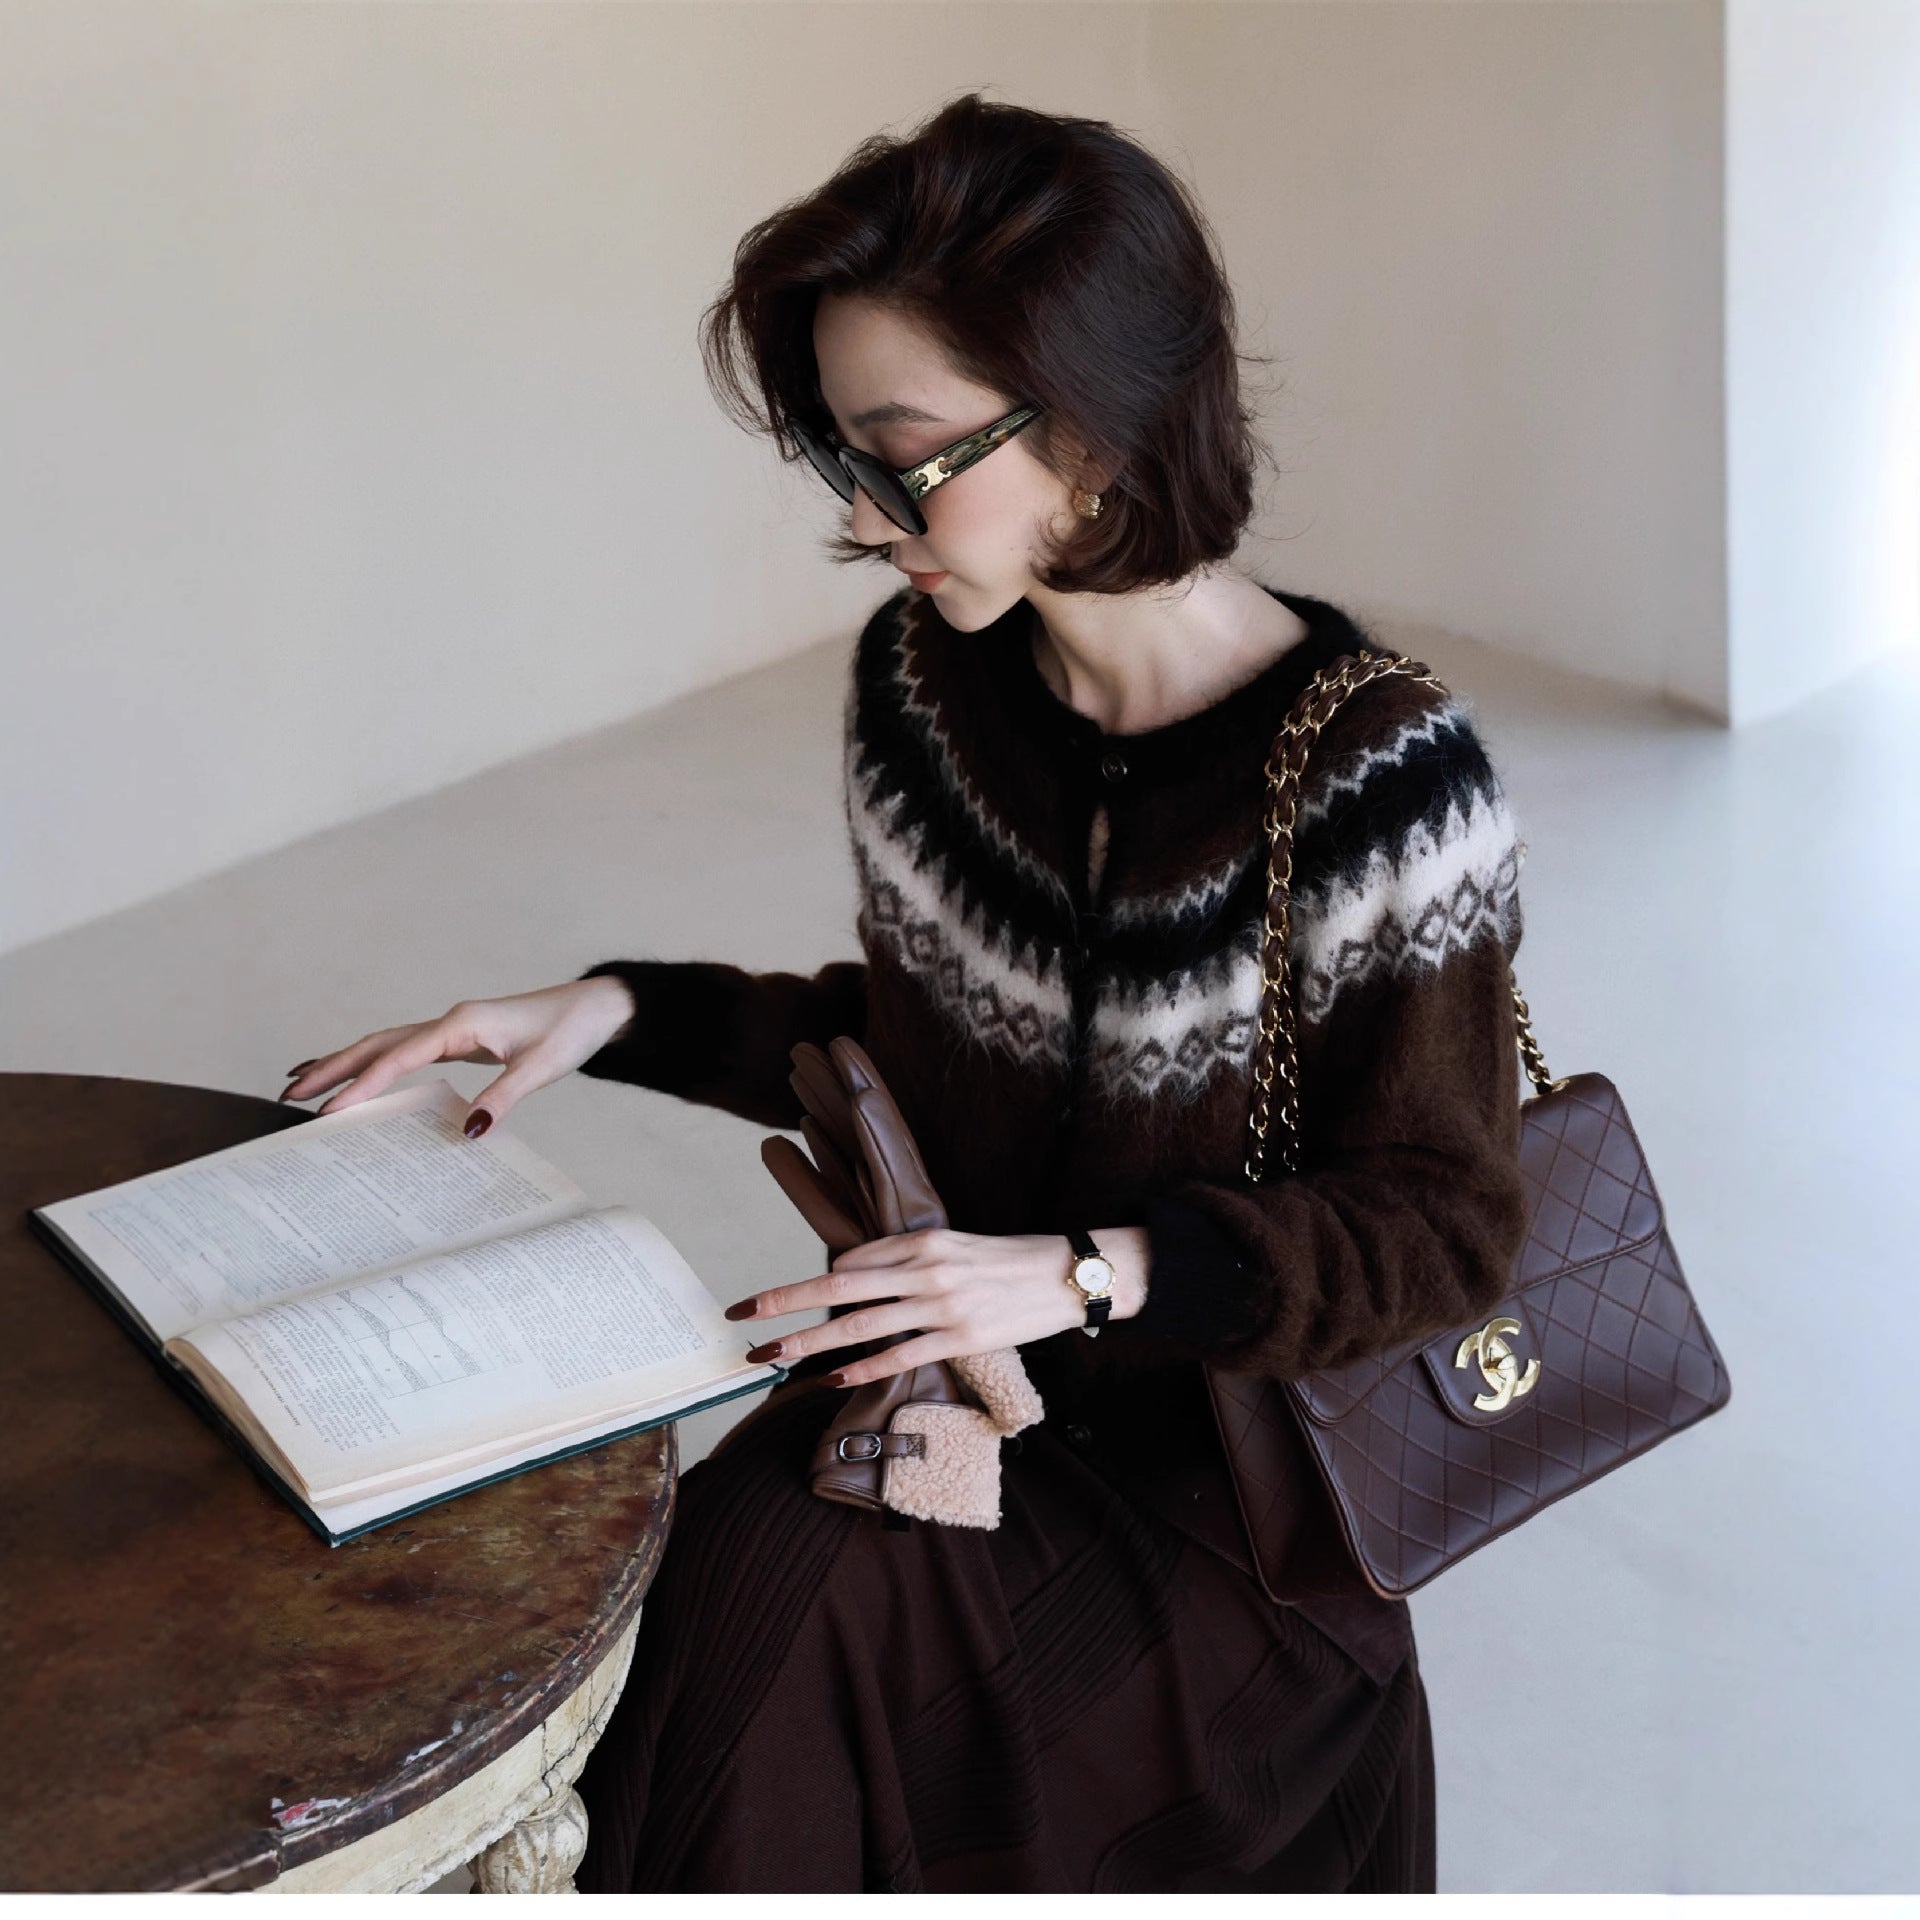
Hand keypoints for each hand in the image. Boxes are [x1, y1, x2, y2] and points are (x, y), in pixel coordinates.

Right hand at [278, 976, 637, 1133]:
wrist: (595, 1008)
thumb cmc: (570, 1032)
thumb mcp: (542, 1068)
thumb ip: (503, 1097)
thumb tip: (468, 1132)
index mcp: (462, 1025)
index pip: (400, 1057)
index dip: (364, 1085)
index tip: (331, 1111)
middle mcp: (449, 1022)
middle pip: (377, 1044)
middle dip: (333, 1068)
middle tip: (288, 1094)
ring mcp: (451, 1029)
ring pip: (385, 1044)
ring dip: (345, 1063)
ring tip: (301, 1084)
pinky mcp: (458, 1040)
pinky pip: (404, 1051)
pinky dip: (374, 1062)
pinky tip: (357, 1075)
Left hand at [725, 1225, 1149, 1386]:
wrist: (1065, 1275)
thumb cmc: (1008, 1261)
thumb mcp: (954, 1246)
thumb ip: (908, 1260)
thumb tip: (858, 1277)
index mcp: (920, 1242)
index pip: (852, 1262)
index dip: (818, 1283)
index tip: (785, 1301)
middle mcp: (923, 1270)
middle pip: (837, 1287)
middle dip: (784, 1301)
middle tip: (742, 1315)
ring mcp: (940, 1305)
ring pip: (858, 1326)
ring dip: (808, 1344)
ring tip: (771, 1356)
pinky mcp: (958, 1338)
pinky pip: (897, 1356)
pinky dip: (860, 1370)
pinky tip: (831, 1380)